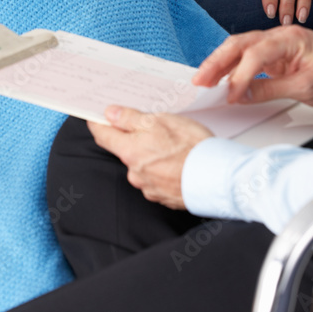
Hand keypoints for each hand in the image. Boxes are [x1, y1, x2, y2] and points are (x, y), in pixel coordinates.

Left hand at [88, 107, 212, 209]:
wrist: (217, 177)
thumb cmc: (191, 146)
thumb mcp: (160, 121)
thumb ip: (131, 119)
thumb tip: (109, 114)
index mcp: (130, 151)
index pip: (103, 136)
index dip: (98, 123)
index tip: (95, 116)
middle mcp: (134, 173)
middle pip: (125, 151)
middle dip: (134, 139)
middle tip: (154, 127)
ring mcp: (149, 187)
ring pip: (142, 166)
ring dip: (151, 156)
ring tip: (174, 147)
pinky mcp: (164, 197)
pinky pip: (157, 179)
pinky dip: (164, 170)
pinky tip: (179, 163)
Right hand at [193, 25, 312, 107]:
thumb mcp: (305, 88)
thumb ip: (271, 89)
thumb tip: (242, 94)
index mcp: (291, 38)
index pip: (258, 54)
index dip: (241, 74)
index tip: (230, 94)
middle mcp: (279, 36)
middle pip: (241, 43)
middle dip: (218, 61)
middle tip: (201, 80)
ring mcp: (274, 44)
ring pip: (239, 48)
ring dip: (219, 63)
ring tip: (203, 79)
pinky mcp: (272, 54)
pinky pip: (245, 57)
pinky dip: (230, 67)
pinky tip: (219, 78)